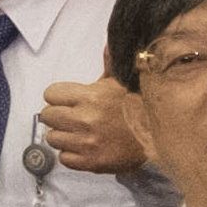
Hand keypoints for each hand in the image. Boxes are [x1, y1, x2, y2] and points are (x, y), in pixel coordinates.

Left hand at [38, 76, 153, 173]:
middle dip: (58, 115)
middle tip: (73, 117)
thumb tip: (108, 44)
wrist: (159, 139)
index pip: (51, 94)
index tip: (68, 100)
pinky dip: (71, 154)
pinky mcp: (90, 162)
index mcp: (91, 97)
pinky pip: (64, 158)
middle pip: (47, 116)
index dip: (58, 97)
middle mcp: (86, 119)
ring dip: (63, 135)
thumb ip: (109, 65)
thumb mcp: (122, 83)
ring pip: (52, 138)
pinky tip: (85, 147)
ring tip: (80, 132)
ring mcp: (87, 142)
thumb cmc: (138, 109)